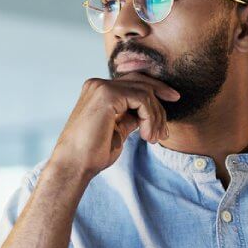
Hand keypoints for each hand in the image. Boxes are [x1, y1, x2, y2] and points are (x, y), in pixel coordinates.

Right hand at [48, 72, 180, 180]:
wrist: (74, 165)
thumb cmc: (92, 154)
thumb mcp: (117, 131)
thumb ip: (130, 117)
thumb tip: (146, 114)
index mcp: (98, 91)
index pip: (133, 82)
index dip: (156, 90)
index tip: (172, 101)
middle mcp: (98, 84)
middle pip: (141, 82)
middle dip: (161, 101)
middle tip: (166, 129)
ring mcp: (101, 87)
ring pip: (145, 92)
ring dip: (155, 118)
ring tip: (152, 139)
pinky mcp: (107, 95)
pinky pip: (142, 99)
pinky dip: (150, 118)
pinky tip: (146, 136)